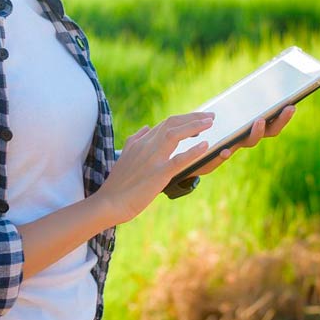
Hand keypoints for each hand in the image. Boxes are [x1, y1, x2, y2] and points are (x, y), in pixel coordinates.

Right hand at [92, 111, 215, 225]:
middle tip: (210, 116)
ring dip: (194, 126)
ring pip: (174, 135)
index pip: (165, 124)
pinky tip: (205, 145)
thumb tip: (146, 127)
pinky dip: (193, 151)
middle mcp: (146, 146)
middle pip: (172, 124)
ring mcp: (152, 159)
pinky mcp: (158, 174)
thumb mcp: (124, 155)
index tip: (198, 118)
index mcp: (140, 142)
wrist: (109, 202)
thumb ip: (135, 139)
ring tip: (210, 123)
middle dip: (193, 117)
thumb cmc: (117, 183)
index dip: (184, 119)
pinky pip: (178, 160)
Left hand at [184, 104, 297, 178]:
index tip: (293, 104)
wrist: (188, 155)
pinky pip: (222, 155)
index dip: (283, 116)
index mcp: (248, 128)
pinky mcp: (215, 156)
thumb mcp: (221, 115)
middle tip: (288, 108)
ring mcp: (232, 146)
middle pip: (268, 131)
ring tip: (258, 121)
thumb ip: (233, 104)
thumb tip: (249, 85)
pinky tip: (224, 151)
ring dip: (256, 132)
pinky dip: (225, 153)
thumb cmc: (208, 132)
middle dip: (280, 120)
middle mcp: (244, 138)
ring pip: (249, 142)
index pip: (271, 122)